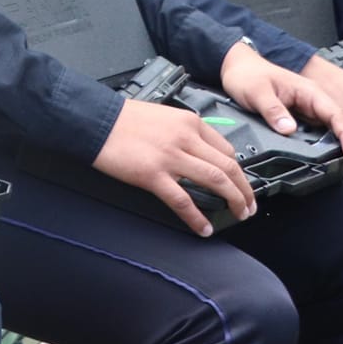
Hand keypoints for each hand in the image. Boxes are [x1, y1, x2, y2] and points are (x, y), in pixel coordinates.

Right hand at [92, 98, 252, 237]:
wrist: (93, 119)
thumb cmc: (121, 118)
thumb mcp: (162, 115)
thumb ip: (183, 132)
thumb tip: (196, 153)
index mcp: (189, 122)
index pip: (226, 149)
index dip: (238, 171)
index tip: (240, 182)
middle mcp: (185, 138)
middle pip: (229, 167)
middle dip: (245, 190)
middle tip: (249, 205)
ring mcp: (171, 157)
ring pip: (216, 182)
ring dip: (234, 201)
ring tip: (238, 215)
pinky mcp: (153, 175)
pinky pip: (183, 201)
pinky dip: (197, 218)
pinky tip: (204, 228)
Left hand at [216, 41, 342, 170]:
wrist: (239, 68)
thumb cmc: (248, 76)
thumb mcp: (257, 92)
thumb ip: (273, 110)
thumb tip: (289, 129)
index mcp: (309, 92)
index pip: (335, 113)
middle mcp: (316, 101)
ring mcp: (312, 110)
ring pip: (342, 128)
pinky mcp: (306, 117)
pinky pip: (328, 131)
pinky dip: (340, 144)